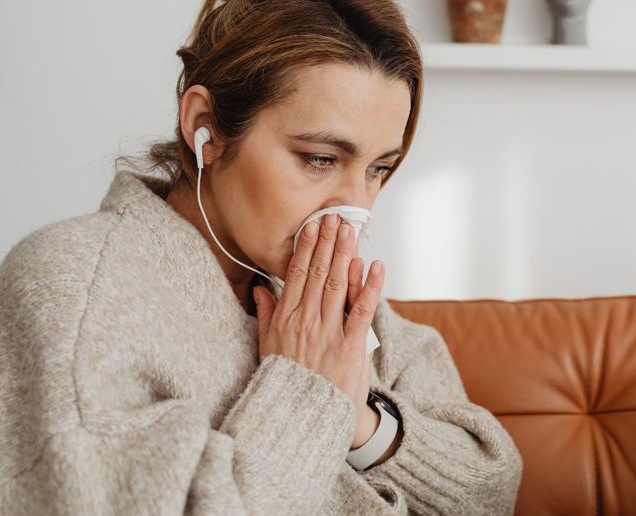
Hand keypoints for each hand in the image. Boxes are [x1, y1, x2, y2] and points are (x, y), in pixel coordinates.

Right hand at [253, 215, 384, 433]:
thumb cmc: (288, 382)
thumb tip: (261, 290)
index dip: (306, 248)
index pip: (296, 274)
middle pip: (318, 272)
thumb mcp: (268, 347)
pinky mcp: (351, 346)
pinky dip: (369, 286)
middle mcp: (306, 321)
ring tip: (350, 230)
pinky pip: (362, 310)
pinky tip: (374, 264)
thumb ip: (266, 315)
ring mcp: (328, 332)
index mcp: (286, 319)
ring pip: (337, 284)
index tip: (313, 226)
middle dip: (328, 242)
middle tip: (335, 216)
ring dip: (344, 253)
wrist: (306, 418)